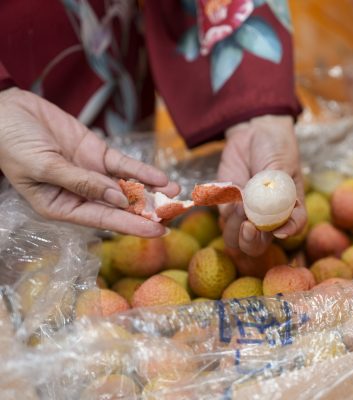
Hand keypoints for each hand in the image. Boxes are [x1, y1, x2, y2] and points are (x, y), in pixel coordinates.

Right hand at [0, 88, 177, 236]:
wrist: (6, 111)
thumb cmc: (13, 145)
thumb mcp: (44, 167)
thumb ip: (81, 183)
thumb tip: (118, 199)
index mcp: (63, 207)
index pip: (104, 221)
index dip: (133, 226)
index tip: (159, 231)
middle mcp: (81, 194)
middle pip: (121, 207)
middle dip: (149, 210)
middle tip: (177, 214)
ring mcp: (92, 174)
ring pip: (127, 186)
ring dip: (152, 190)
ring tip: (176, 193)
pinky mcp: (97, 154)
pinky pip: (124, 165)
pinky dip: (143, 171)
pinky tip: (161, 177)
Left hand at [217, 115, 306, 255]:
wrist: (254, 131)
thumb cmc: (276, 149)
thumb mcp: (283, 167)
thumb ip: (278, 192)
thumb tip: (276, 220)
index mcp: (289, 209)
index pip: (292, 230)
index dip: (287, 233)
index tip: (279, 230)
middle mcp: (266, 217)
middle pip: (257, 246)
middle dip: (251, 242)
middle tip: (248, 225)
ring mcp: (244, 213)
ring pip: (234, 238)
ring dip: (234, 225)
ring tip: (239, 202)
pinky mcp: (226, 203)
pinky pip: (221, 215)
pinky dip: (224, 206)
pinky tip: (231, 189)